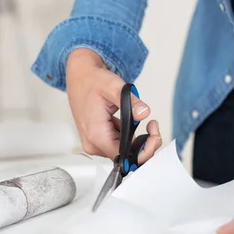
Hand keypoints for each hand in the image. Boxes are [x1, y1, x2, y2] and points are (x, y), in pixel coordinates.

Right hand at [65, 48, 161, 162]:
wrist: (80, 76)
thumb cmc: (92, 81)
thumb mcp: (114, 87)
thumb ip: (131, 101)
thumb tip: (144, 112)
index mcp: (96, 134)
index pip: (124, 157)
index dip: (143, 151)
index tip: (153, 137)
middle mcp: (93, 143)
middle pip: (126, 157)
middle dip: (144, 145)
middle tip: (153, 127)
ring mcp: (94, 143)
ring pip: (124, 152)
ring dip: (138, 141)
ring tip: (146, 124)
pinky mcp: (98, 139)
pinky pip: (118, 145)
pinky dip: (129, 137)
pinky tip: (131, 123)